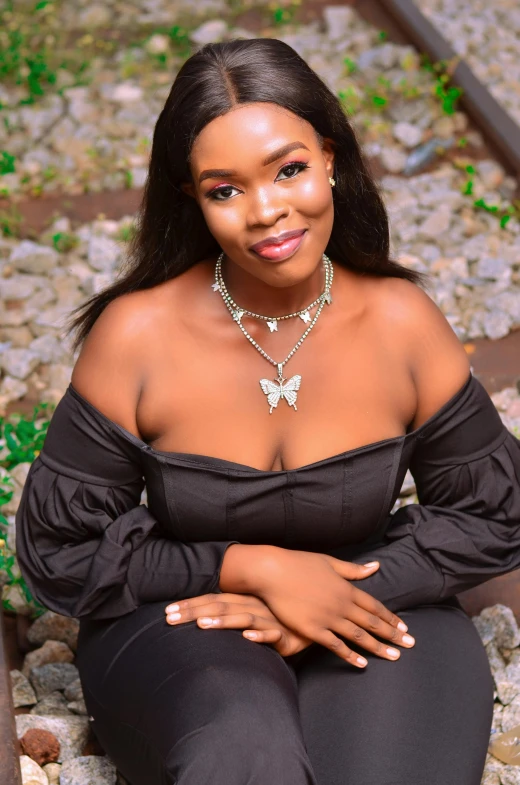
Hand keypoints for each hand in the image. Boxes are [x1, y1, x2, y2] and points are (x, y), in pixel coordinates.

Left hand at [165, 593, 312, 656]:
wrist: (315, 621)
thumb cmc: (282, 618)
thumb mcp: (256, 612)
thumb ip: (234, 611)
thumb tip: (204, 614)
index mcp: (245, 600)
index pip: (212, 600)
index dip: (190, 605)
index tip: (167, 611)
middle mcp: (254, 607)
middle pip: (220, 607)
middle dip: (193, 612)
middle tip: (169, 618)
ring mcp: (270, 620)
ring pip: (243, 618)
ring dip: (223, 622)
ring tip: (202, 626)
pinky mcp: (287, 636)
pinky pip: (272, 635)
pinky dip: (260, 636)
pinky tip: (248, 637)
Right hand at [244, 549, 414, 667]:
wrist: (272, 571)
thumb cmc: (299, 563)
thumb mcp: (329, 562)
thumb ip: (353, 569)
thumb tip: (375, 566)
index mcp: (346, 588)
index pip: (374, 606)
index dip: (390, 617)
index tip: (404, 627)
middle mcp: (341, 604)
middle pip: (372, 622)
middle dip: (393, 634)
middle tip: (410, 645)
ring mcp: (328, 618)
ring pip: (358, 636)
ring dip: (378, 647)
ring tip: (394, 657)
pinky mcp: (313, 629)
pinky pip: (335, 645)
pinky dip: (350, 655)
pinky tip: (362, 664)